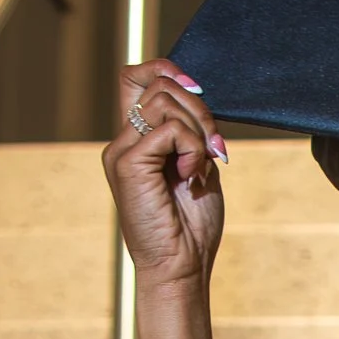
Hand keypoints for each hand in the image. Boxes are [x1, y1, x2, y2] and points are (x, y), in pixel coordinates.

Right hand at [103, 57, 226, 293]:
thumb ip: (194, 134)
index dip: (166, 69)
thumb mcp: (199, 167)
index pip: (137, 78)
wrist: (182, 268)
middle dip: (199, 108)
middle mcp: (123, 141)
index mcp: (138, 140)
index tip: (197, 90)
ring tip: (202, 165)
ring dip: (198, 130)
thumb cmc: (192, 227)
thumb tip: (198, 97)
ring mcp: (121, 151)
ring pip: (164, 102)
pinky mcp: (127, 164)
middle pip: (159, 85)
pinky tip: (191, 174)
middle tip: (216, 147)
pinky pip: (167, 129)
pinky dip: (191, 147)